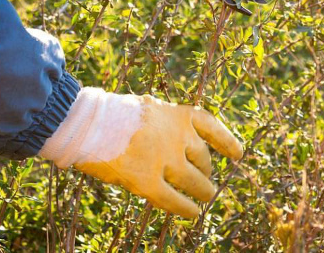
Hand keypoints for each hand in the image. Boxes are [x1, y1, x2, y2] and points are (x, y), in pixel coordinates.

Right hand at [39, 88, 242, 218]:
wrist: (85, 123)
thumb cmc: (111, 115)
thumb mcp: (148, 109)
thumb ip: (166, 125)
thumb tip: (183, 146)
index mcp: (176, 115)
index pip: (211, 127)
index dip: (226, 142)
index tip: (238, 154)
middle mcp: (176, 136)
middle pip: (202, 158)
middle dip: (206, 170)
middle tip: (205, 180)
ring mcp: (163, 159)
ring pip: (194, 181)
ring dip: (202, 191)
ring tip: (205, 198)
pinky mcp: (146, 181)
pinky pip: (173, 200)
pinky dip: (185, 208)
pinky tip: (192, 214)